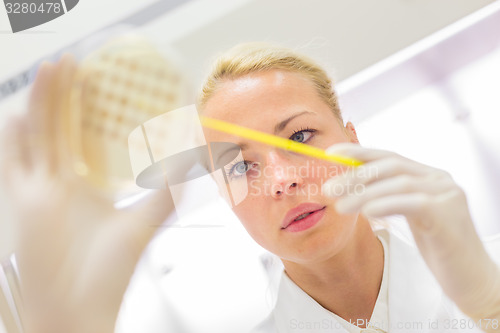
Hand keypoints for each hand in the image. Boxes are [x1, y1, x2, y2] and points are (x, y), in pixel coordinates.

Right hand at [0, 55, 173, 332]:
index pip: (85, 136)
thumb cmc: (110, 273)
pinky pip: (12, 164)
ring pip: (37, 136)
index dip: (88, 109)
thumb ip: (166, 190)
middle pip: (60, 127)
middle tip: (73, 63)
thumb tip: (190, 160)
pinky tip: (17, 113)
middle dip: (63, 94)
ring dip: (41, 103)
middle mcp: (63, 183)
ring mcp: (40, 191)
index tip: (97, 81)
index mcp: (90, 185)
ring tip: (52, 71)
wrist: (80, 309)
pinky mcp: (22, 205)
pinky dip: (13, 140)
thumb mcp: (145, 221)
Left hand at [322, 143, 499, 330]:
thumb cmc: (438, 249)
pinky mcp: (449, 215)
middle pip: (390, 166)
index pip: (388, 157)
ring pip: (398, 183)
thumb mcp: (410, 216)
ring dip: (364, 193)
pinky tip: (366, 212)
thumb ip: (389, 197)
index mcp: (428, 176)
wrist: (473, 281)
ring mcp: (447, 194)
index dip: (358, 153)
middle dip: (355, 175)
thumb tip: (350, 185)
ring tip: (339, 206)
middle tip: (327, 189)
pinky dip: (387, 204)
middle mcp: (438, 179)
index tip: (330, 154)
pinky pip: (412, 203)